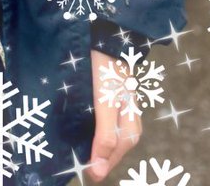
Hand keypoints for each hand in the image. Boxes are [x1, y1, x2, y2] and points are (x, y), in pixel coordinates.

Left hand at [87, 50, 140, 180]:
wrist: (108, 37)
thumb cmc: (107, 72)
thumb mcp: (105, 106)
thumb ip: (104, 137)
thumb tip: (99, 173)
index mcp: (130, 128)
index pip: (112, 157)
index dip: (97, 165)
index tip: (82, 170)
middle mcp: (130, 121)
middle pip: (113, 148)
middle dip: (98, 156)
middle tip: (79, 161)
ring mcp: (123, 109)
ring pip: (110, 135)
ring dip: (96, 143)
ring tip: (80, 147)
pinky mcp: (115, 98)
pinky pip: (106, 122)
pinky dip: (95, 128)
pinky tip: (84, 126)